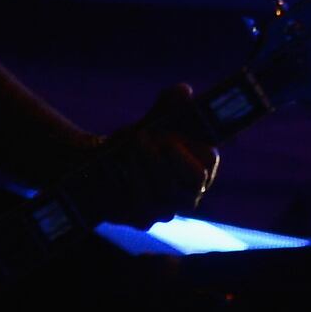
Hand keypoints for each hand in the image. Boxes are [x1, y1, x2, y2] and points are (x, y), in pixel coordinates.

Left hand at [75, 93, 219, 222]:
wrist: (112, 162)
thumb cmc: (142, 140)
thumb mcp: (155, 121)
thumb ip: (169, 106)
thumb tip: (183, 91)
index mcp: (202, 171)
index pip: (203, 170)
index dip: (186, 157)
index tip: (168, 141)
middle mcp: (189, 196)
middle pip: (175, 186)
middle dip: (154, 162)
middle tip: (138, 138)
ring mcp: (164, 211)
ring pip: (152, 198)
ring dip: (134, 171)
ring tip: (121, 151)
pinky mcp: (140, 220)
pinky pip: (130, 207)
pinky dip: (116, 186)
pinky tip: (106, 169)